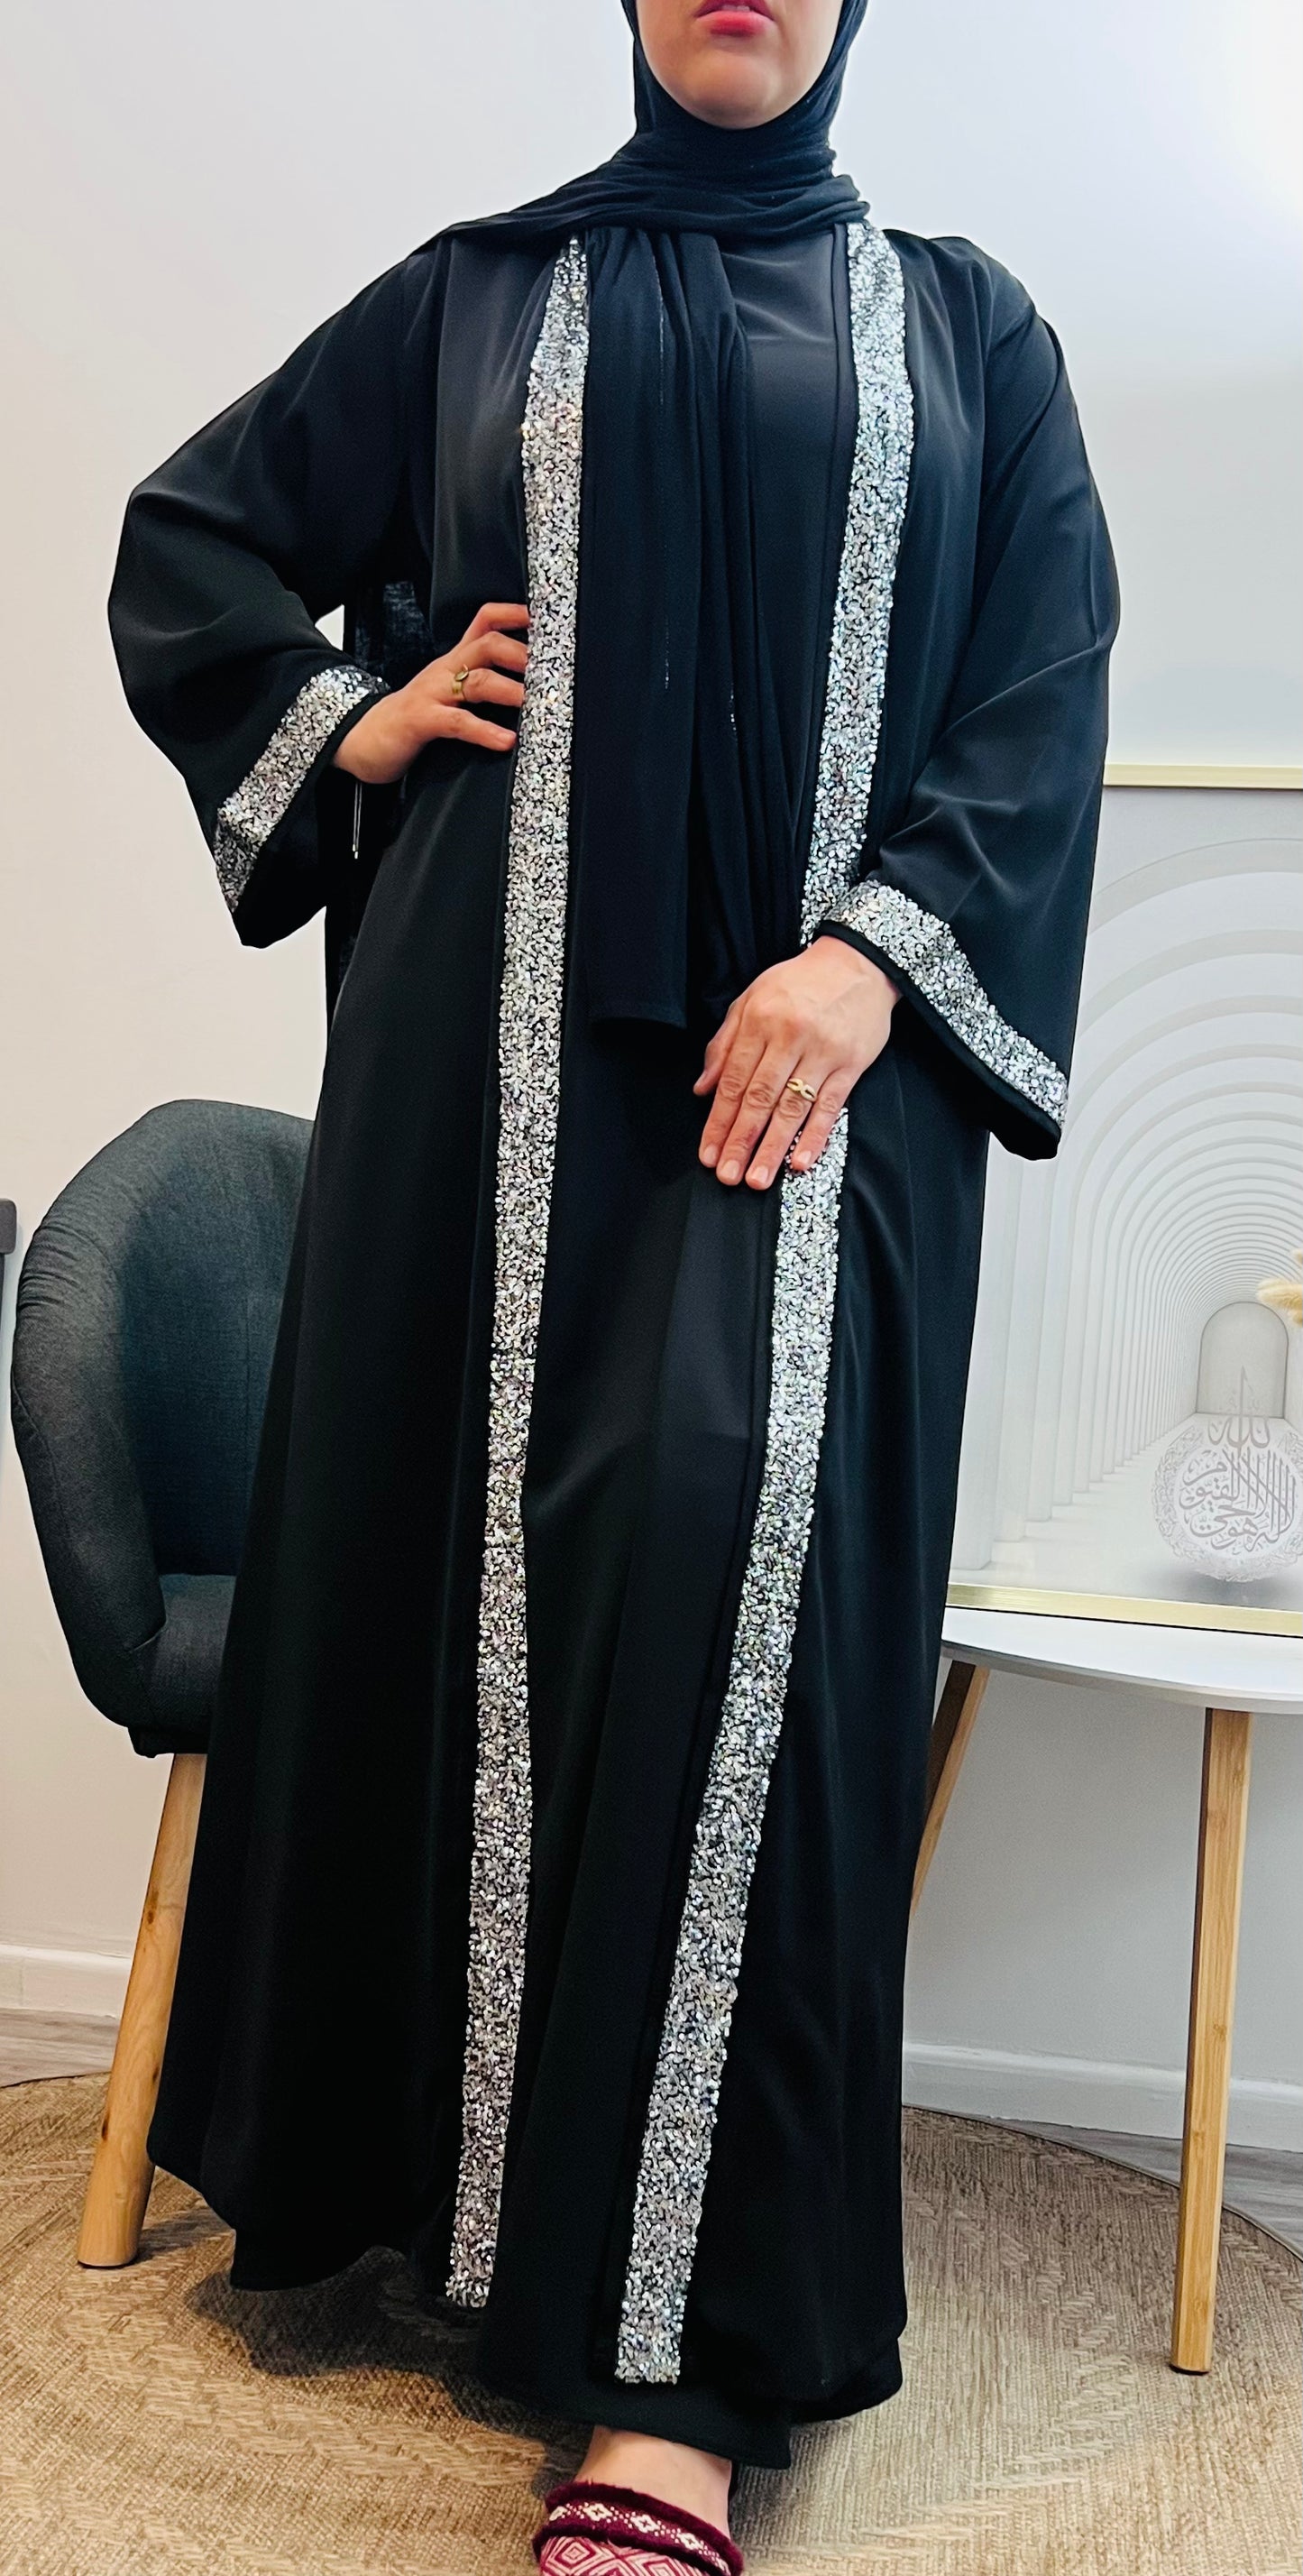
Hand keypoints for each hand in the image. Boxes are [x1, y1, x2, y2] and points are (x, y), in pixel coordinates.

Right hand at [332, 602, 528, 782]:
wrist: (361, 738)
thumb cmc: (410, 720)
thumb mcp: (447, 694)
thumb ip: (478, 687)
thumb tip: (525, 691)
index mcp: (453, 662)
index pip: (484, 622)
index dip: (514, 615)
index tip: (544, 620)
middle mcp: (445, 671)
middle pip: (487, 644)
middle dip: (521, 653)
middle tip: (548, 671)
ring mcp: (432, 694)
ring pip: (477, 680)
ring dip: (509, 689)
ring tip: (532, 702)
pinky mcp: (421, 721)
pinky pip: (457, 722)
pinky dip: (484, 731)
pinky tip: (505, 740)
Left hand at [695, 936, 898, 1188]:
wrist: (858, 963)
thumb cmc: (801, 982)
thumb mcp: (753, 998)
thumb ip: (725, 1043)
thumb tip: (703, 1088)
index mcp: (760, 1021)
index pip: (733, 1081)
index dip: (719, 1121)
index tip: (709, 1153)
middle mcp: (789, 1037)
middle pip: (759, 1099)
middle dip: (741, 1141)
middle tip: (728, 1175)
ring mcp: (822, 1052)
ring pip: (792, 1107)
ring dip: (773, 1147)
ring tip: (758, 1178)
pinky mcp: (851, 1063)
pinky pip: (829, 1106)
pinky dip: (814, 1136)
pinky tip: (800, 1161)